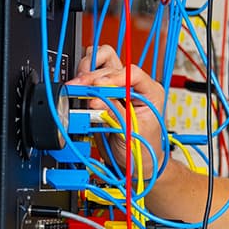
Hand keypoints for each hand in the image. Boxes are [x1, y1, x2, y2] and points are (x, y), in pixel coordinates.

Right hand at [67, 44, 166, 172]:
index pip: (132, 73)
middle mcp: (135, 86)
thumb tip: (96, 101)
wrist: (134, 164)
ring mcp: (118, 88)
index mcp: (151, 92)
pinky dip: (84, 80)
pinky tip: (78, 88)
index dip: (113, 77)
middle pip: (113, 67)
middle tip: (79, 87)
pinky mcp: (104, 93)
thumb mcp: (131, 134)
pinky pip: (93, 77)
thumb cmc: (141, 150)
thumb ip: (115, 115)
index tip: (98, 86)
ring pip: (103, 63)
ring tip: (78, 85)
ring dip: (88, 72)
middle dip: (94, 77)